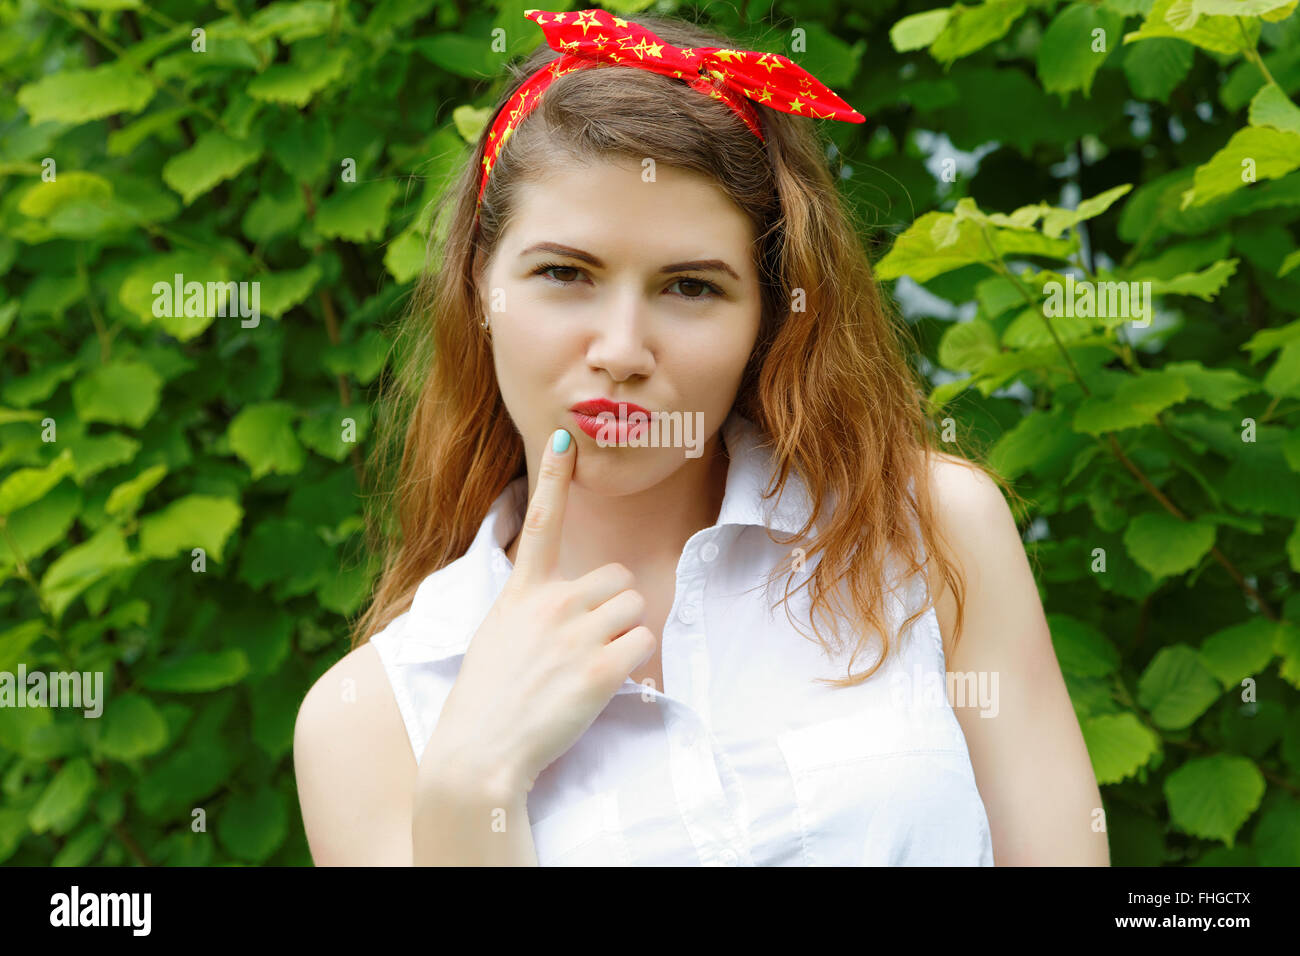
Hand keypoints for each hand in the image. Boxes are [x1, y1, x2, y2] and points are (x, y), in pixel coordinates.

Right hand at [428, 428, 657, 794]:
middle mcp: (550, 604)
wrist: (478, 754)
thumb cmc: (485, 699)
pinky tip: (605, 684)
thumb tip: (559, 597)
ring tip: (591, 666)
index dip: (553, 477)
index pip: (541, 522)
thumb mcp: (495, 635)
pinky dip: (635, 663)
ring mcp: (574, 636)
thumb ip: (529, 607)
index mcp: (521, 593)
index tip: (565, 436)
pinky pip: (644, 642)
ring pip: (635, 606)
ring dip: (626, 634)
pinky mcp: (600, 670)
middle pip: (618, 579)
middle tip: (587, 646)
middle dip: (613, 608)